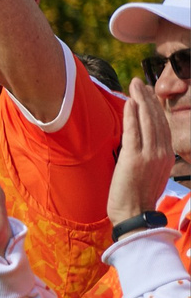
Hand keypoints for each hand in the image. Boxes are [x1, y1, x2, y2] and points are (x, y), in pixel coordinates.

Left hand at [112, 77, 175, 226]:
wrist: (133, 215)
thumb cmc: (136, 197)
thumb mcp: (151, 173)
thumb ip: (150, 156)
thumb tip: (142, 143)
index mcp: (168, 156)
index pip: (163, 126)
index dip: (155, 108)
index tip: (148, 94)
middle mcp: (163, 152)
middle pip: (157, 119)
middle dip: (148, 98)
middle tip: (139, 82)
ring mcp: (150, 155)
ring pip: (147, 121)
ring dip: (141, 100)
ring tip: (135, 85)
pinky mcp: (135, 158)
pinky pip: (134, 131)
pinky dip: (132, 115)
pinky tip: (129, 102)